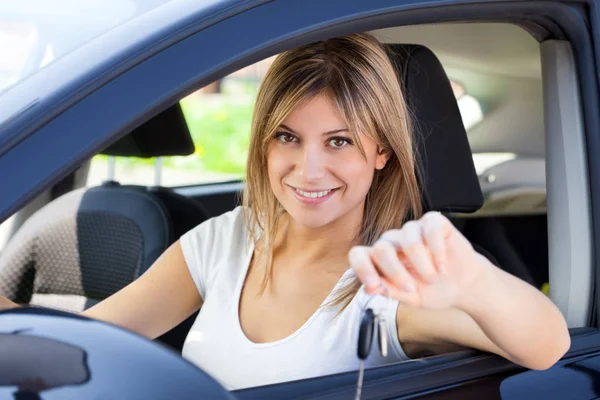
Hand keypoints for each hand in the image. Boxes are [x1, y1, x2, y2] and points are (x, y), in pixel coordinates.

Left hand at [349, 211, 487, 309]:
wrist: (465, 286)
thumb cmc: (434, 290)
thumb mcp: (411, 298)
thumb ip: (390, 291)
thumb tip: (369, 289)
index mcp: (381, 259)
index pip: (359, 255)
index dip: (362, 269)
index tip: (374, 286)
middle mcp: (393, 241)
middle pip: (381, 248)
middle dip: (395, 271)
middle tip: (411, 288)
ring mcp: (412, 229)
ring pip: (408, 240)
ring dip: (421, 264)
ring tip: (433, 278)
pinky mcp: (433, 222)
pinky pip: (429, 229)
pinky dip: (437, 250)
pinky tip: (443, 265)